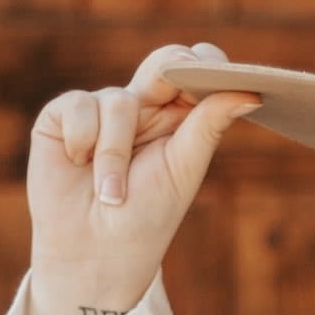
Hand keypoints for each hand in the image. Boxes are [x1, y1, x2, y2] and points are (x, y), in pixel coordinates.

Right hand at [24, 41, 263, 287]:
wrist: (94, 252)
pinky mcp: (63, 116)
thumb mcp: (183, 169)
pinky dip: (83, 141)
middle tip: (170, 90)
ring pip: (119, 99)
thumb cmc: (146, 216)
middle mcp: (144, 106)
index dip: (208, 65)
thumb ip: (209, 125)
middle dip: (170, 73)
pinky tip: (79, 167)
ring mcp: (103, 108)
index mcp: (181, 117)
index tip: (219, 74)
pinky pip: (79, 105)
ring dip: (115, 152)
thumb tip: (251, 92)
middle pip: (164, 63)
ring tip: (111, 194)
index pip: (198, 72)